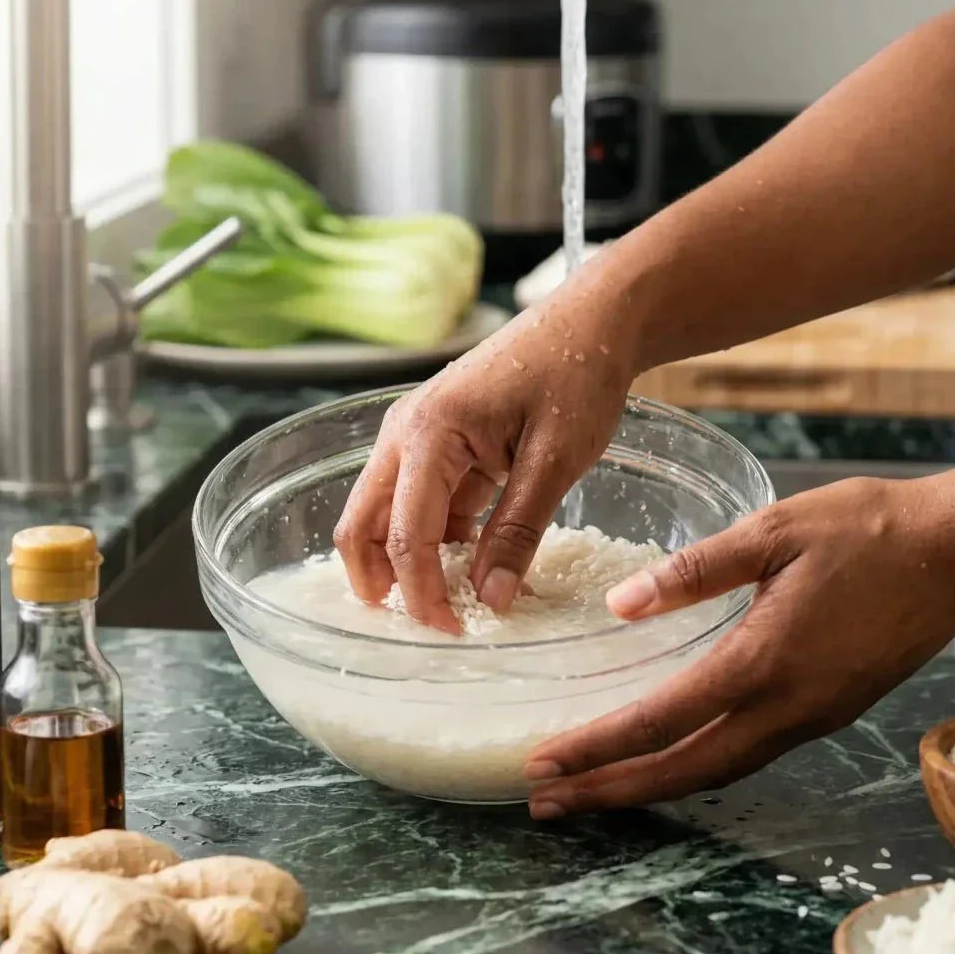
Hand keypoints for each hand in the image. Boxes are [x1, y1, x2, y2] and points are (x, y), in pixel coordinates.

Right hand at [334, 272, 636, 632]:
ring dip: (407, 563)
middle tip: (429, 628)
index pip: (405, 533)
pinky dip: (436, 540)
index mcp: (429, 433)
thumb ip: (518, 532)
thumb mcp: (555, 461)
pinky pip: (420, 503)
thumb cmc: (577, 374)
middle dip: (384, 583)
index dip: (423, 592)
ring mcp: (416, 437)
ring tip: (452, 605)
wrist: (592, 320)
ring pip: (384, 516)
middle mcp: (404, 433)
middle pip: (362, 524)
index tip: (455, 633)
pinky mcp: (438, 444)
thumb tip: (491, 599)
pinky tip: (472, 566)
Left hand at [524, 471, 954, 816]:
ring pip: (717, 773)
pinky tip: (665, 758)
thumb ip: (693, 572)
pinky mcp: (826, 712)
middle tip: (546, 799)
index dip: (596, 746)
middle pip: (684, 771)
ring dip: (649, 786)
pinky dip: (694, 768)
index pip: (661, 720)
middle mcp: (786, 707)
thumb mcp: (771, 531)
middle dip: (610, 790)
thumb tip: (620, 605)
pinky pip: (748, 756)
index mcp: (763, 661)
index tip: (544, 763)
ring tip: (592, 790)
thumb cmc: (865, 530)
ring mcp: (810, 718)